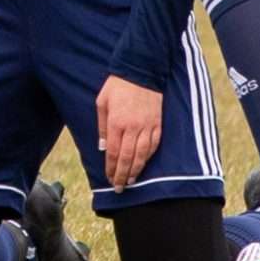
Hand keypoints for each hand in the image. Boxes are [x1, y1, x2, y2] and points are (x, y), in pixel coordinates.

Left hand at [95, 75, 162, 189]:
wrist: (140, 72)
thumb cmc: (117, 86)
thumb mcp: (102, 103)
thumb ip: (102, 126)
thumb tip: (103, 148)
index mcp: (116, 123)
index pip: (113, 152)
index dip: (111, 168)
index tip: (109, 179)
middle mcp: (132, 127)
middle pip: (127, 157)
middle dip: (122, 175)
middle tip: (120, 188)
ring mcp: (147, 126)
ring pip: (142, 154)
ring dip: (136, 170)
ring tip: (131, 181)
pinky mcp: (157, 123)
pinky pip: (154, 144)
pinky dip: (148, 157)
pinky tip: (144, 164)